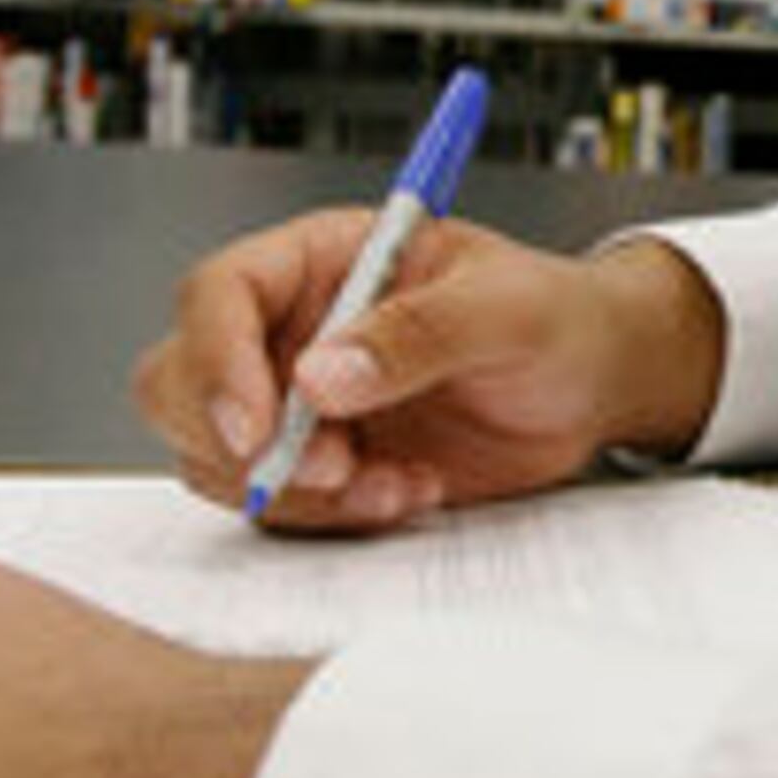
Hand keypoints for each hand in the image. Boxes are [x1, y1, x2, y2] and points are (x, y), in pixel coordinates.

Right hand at [130, 216, 726, 528]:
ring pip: (219, 458)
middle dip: (239, 443)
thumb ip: (419, 332)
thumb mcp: (508, 308)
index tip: (259, 427)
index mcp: (323, 261)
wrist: (596, 385)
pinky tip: (407, 492)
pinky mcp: (323, 464)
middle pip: (181, 382)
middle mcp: (292, 330)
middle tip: (334, 468)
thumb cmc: (558, 318)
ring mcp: (299, 404)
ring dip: (297, 492)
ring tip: (396, 482)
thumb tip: (320, 375)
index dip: (217, 361)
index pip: (219, 293)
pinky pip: (280, 505)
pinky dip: (331, 517)